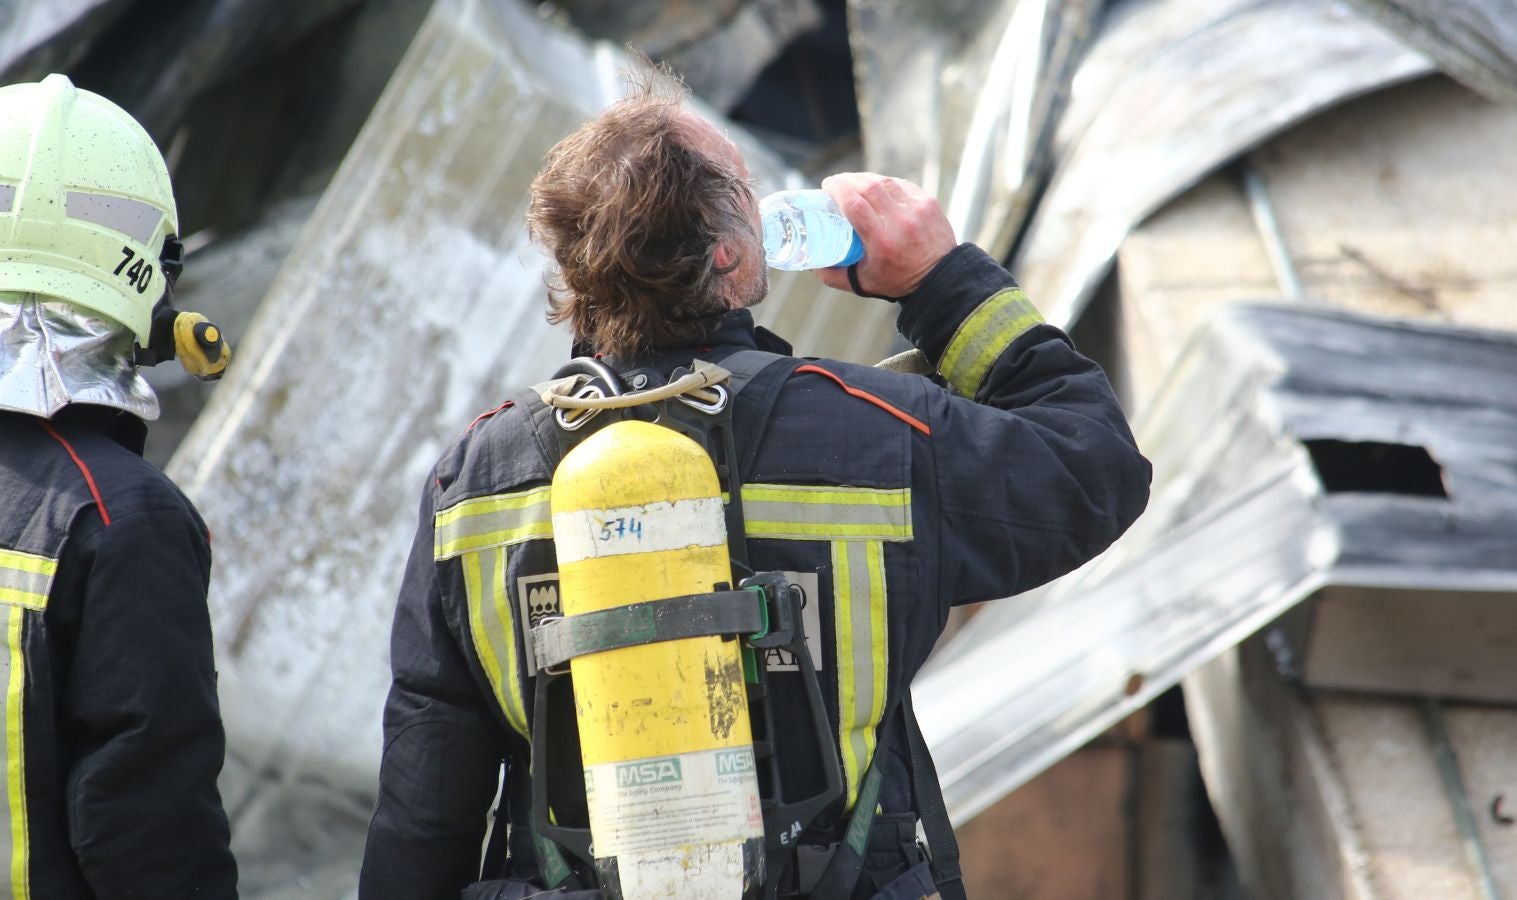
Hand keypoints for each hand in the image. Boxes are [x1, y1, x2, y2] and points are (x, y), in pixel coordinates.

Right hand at [816, 173, 956, 297]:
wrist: (939, 277)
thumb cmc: (898, 281)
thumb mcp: (862, 282)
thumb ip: (833, 275)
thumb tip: (811, 264)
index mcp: (881, 240)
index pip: (855, 203)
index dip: (838, 189)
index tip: (827, 186)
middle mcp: (900, 221)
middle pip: (868, 187)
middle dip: (847, 180)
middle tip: (836, 183)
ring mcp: (916, 209)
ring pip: (885, 181)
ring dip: (865, 179)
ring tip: (853, 183)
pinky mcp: (928, 202)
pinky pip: (900, 184)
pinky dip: (885, 183)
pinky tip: (876, 187)